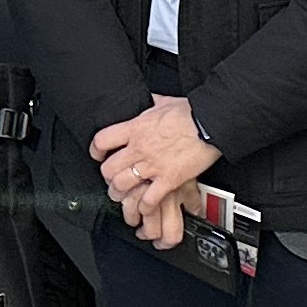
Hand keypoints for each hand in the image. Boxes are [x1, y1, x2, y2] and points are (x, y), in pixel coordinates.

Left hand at [92, 95, 218, 237]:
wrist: (211, 123)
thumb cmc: (192, 113)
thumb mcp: (165, 101)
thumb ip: (152, 103)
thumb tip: (148, 99)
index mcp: (136, 128)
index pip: (102, 140)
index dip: (96, 150)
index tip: (98, 155)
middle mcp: (139, 148)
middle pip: (108, 168)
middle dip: (107, 177)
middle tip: (111, 180)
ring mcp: (152, 166)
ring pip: (122, 185)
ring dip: (120, 194)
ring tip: (122, 197)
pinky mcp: (168, 180)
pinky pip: (148, 199)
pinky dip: (143, 206)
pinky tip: (144, 207)